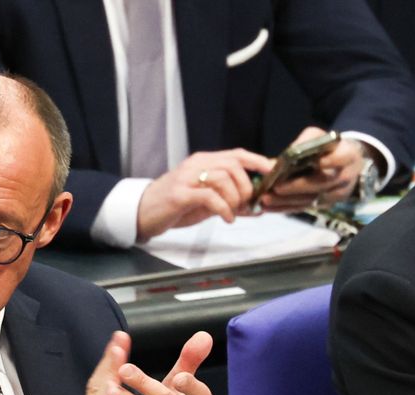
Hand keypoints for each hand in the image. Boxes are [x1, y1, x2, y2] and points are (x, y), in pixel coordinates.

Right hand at [137, 149, 273, 240]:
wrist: (141, 213)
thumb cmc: (173, 206)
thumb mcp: (204, 200)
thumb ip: (228, 198)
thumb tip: (255, 205)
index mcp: (202, 162)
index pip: (236, 154)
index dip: (257, 161)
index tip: (272, 171)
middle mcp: (195, 165)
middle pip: (233, 165)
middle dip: (247, 186)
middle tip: (247, 203)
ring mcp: (186, 178)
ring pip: (224, 179)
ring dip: (236, 199)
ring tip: (234, 212)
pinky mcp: (180, 195)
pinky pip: (210, 197)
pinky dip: (224, 209)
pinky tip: (227, 218)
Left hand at [260, 126, 367, 210]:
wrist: (345, 163)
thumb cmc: (328, 147)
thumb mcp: (318, 137)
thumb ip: (302, 144)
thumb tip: (277, 162)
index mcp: (348, 155)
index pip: (341, 158)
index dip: (329, 161)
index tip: (314, 162)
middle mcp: (346, 177)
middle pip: (321, 183)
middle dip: (296, 186)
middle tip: (275, 188)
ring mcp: (337, 194)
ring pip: (311, 200)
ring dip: (286, 201)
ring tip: (265, 199)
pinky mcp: (327, 205)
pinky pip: (304, 208)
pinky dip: (285, 208)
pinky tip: (268, 207)